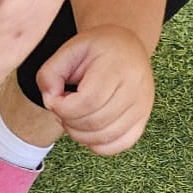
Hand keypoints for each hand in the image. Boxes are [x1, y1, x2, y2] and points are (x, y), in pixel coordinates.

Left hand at [36, 26, 154, 153]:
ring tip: (74, 116)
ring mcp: (143, 106)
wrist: (126, 47)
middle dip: (68, 120)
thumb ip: (49, 74)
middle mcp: (136, 87)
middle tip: (64, 106)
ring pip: (105, 137)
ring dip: (79, 134)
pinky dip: (97, 144)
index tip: (54, 99)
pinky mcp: (143, 120)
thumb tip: (51, 100)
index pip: (88, 102)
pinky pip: (118, 145)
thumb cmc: (95, 50)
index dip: (63, 108)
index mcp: (118, 66)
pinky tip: (88, 128)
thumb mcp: (68, 51)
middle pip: (95, 122)